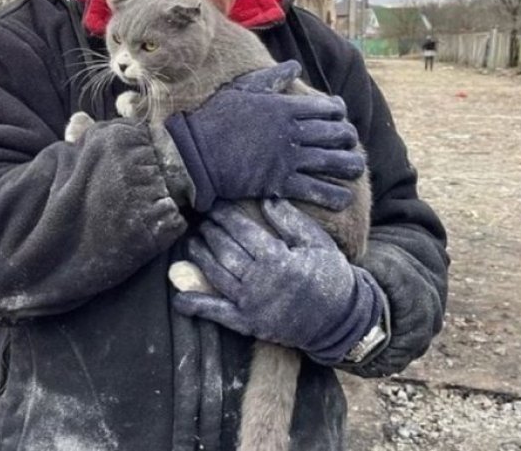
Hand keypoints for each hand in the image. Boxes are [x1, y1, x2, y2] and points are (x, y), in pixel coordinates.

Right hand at [164, 61, 364, 211]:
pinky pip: (317, 190)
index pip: (328, 108)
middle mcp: (292, 132)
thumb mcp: (242, 89)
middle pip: (337, 134)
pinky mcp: (280, 182)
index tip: (339, 116)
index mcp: (285, 107)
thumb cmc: (215, 118)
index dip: (339, 112)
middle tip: (349, 143)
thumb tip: (295, 65)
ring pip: (334, 162)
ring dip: (350, 166)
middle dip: (348, 138)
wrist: (194, 153)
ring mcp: (288, 158)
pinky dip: (334, 195)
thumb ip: (271, 78)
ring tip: (355, 169)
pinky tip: (342, 197)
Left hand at [172, 200, 383, 363]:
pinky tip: (179, 299)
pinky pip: (217, 314)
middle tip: (200, 218)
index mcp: (278, 258)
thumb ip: (290, 221)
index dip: (224, 215)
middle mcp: (260, 281)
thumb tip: (266, 197)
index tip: (214, 202)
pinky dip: (197, 305)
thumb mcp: (317, 242)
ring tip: (191, 241)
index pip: (241, 230)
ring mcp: (251, 304)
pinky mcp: (248, 323)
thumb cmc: (331, 275)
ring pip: (216, 274)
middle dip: (210, 231)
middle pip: (225, 250)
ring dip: (200, 256)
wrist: (341, 319)